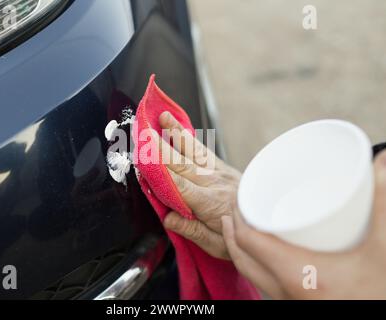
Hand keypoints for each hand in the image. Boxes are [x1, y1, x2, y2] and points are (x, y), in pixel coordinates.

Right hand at [157, 111, 240, 259]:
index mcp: (210, 204)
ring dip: (177, 134)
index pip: (180, 186)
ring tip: (163, 117)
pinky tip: (179, 129)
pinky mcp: (222, 167)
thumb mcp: (216, 245)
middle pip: (183, 163)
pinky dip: (189, 138)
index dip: (161, 172)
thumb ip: (191, 230)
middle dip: (161, 147)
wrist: (268, 224)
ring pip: (194, 151)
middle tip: (144, 133)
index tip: (145, 160)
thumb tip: (167, 218)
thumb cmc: (241, 236)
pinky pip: (203, 150)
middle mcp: (214, 183)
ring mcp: (219, 172)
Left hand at [221, 150, 385, 298]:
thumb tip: (382, 162)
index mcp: (295, 273)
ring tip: (245, 228)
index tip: (236, 197)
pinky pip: (264, 283)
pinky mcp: (297, 305)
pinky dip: (258, 265)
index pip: (247, 241)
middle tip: (235, 209)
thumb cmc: (382, 295)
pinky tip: (271, 255)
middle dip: (233, 231)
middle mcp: (284, 290)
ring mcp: (288, 302)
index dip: (236, 216)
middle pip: (241, 258)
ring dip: (243, 249)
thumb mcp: (382, 248)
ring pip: (251, 273)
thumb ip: (381, 204)